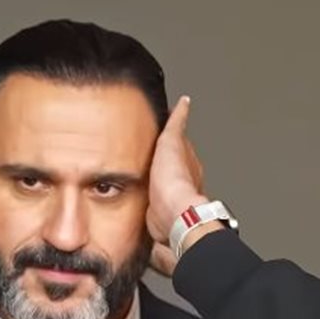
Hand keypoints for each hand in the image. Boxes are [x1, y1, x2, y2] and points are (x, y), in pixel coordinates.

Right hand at [146, 96, 209, 274]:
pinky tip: (135, 195)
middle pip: (166, 165)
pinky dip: (143, 195)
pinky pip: (148, 200)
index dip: (166, 136)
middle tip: (142, 151)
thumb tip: (184, 103)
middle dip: (156, 159)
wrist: (170, 215)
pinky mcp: (157, 212)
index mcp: (185, 161)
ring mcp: (168, 197)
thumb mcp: (171, 142)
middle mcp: (179, 180)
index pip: (176, 144)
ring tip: (134, 172)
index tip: (157, 130)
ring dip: (148, 178)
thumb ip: (176, 123)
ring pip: (158, 183)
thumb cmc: (174, 181)